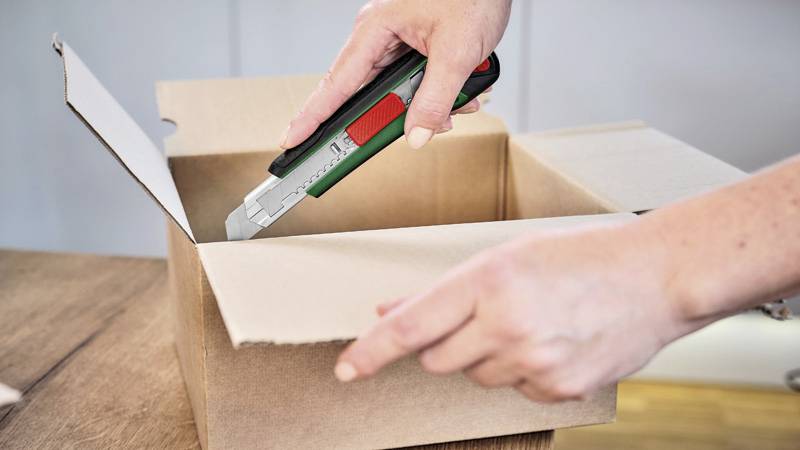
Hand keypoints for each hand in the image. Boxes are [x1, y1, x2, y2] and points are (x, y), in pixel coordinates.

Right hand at [282, 0, 511, 149]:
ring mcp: (397, 42)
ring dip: (430, 105)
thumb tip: (416, 135)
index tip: (293, 138)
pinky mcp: (416, 47)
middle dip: (397, 116)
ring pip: (400, 92)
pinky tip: (466, 90)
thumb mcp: (456, 52)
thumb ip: (435, 99)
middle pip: (368, 94)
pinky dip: (441, 93)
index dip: (313, 115)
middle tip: (412, 133)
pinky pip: (419, 82)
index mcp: (375, 29)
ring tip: (461, 100)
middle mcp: (380, 37)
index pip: (336, 83)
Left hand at [334, 221, 698, 401]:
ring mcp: (535, 362)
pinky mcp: (558, 389)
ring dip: (488, 356)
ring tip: (531, 323)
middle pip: (437, 359)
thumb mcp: (507, 257)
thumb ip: (443, 290)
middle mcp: (507, 324)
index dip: (371, 350)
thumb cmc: (582, 255)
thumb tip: (390, 309)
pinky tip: (552, 342)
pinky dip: (522, 373)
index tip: (347, 369)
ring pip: (476, 376)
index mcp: (488, 279)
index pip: (411, 326)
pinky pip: (515, 391)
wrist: (656, 277)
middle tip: (485, 316)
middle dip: (447, 343)